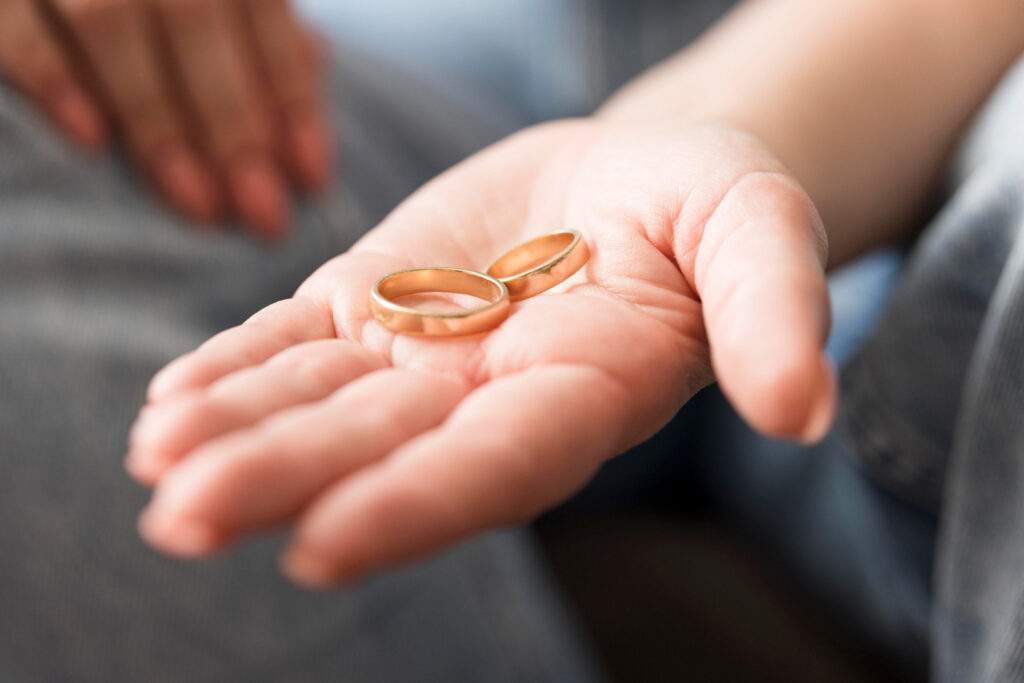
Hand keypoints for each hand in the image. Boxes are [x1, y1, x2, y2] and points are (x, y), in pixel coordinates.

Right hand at [0, 0, 329, 236]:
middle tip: (263, 214)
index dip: (290, 94)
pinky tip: (91, 140)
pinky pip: (12, 23)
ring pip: (109, 23)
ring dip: (159, 123)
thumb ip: (264, 31)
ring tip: (199, 204)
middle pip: (194, 18)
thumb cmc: (166, 1)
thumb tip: (309, 91)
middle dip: (234, 125)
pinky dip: (51, 76)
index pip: (260, 7)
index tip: (311, 177)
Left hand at [126, 118, 834, 586]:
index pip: (493, 467)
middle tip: (182, 518)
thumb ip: (774, 311)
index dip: (414, 504)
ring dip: (236, 432)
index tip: (319, 546)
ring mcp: (421, 352)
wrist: (632, 176)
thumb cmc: (708, 207)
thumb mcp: (759, 231)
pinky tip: (173, 404)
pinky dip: (236, 369)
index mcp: (580, 396)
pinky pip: (296, 341)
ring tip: (155, 460)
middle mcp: (486, 396)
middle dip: (283, 482)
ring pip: (320, 401)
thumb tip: (803, 408)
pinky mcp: (374, 299)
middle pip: (380, 448)